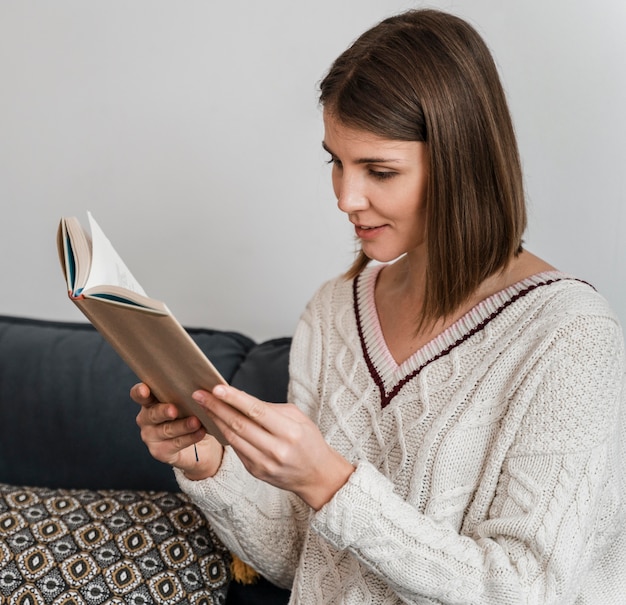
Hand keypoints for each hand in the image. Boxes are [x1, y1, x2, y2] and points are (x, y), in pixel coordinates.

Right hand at [131, 383, 223, 480]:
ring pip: (166, 430)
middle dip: (163, 411)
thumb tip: (198, 383)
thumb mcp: (189, 402)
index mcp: (150, 401)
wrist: (201, 445)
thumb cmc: (192, 414)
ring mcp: (151, 436)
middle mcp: (146, 418)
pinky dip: (189, 438)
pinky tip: (200, 432)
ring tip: (196, 422)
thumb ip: (186, 393)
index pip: (139, 395)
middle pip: (152, 414)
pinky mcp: (160, 451)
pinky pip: (175, 444)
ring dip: (182, 426)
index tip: (145, 389)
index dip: (140, 392)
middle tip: (174, 410)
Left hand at [193, 385, 354, 509]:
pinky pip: (236, 450)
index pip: (257, 411)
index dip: (235, 399)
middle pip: (239, 425)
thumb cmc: (308, 440)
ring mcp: (264, 463)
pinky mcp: (256, 472)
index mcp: (290, 432)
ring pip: (233, 438)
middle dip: (216, 407)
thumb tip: (241, 400)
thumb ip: (270, 409)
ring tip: (202, 406)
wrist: (317, 475)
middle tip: (199, 394)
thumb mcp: (298, 418)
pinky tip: (215, 422)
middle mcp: (276, 449)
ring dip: (215, 420)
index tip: (216, 388)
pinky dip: (224, 434)